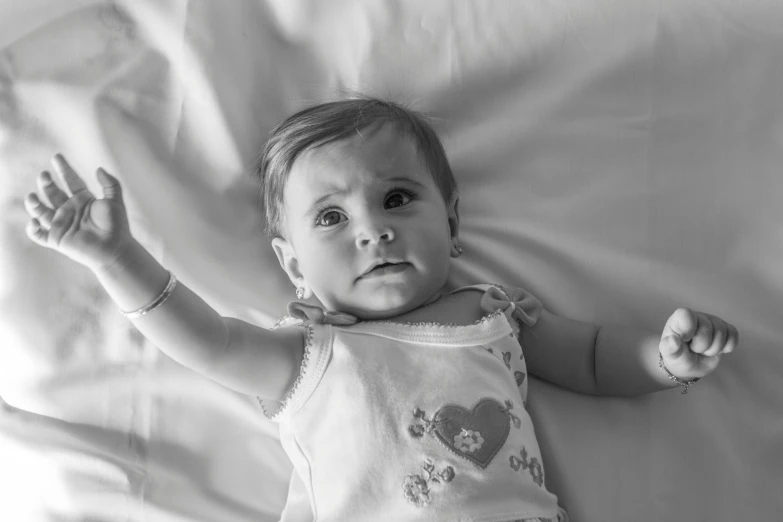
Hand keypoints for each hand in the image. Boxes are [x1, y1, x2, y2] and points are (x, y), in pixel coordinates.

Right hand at [23, 154, 132, 272]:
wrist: (114, 249)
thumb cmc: (117, 226)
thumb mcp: (115, 200)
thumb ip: (110, 184)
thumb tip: (99, 168)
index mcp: (84, 200)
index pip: (71, 181)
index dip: (64, 169)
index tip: (57, 157)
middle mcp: (71, 210)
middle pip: (54, 193)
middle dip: (47, 184)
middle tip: (45, 175)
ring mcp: (62, 224)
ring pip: (42, 211)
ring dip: (34, 204)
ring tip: (32, 197)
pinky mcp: (57, 239)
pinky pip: (39, 235)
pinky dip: (32, 229)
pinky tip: (33, 221)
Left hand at [659, 307, 738, 380]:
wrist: (690, 364)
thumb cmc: (677, 355)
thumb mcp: (670, 355)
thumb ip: (670, 349)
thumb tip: (673, 341)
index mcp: (679, 319)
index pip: (686, 314)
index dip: (689, 330)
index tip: (686, 340)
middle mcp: (697, 316)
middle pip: (707, 328)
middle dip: (702, 346)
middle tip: (694, 349)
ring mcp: (713, 321)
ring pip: (722, 332)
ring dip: (714, 348)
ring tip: (704, 350)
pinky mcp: (726, 329)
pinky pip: (733, 335)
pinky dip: (727, 347)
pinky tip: (717, 349)